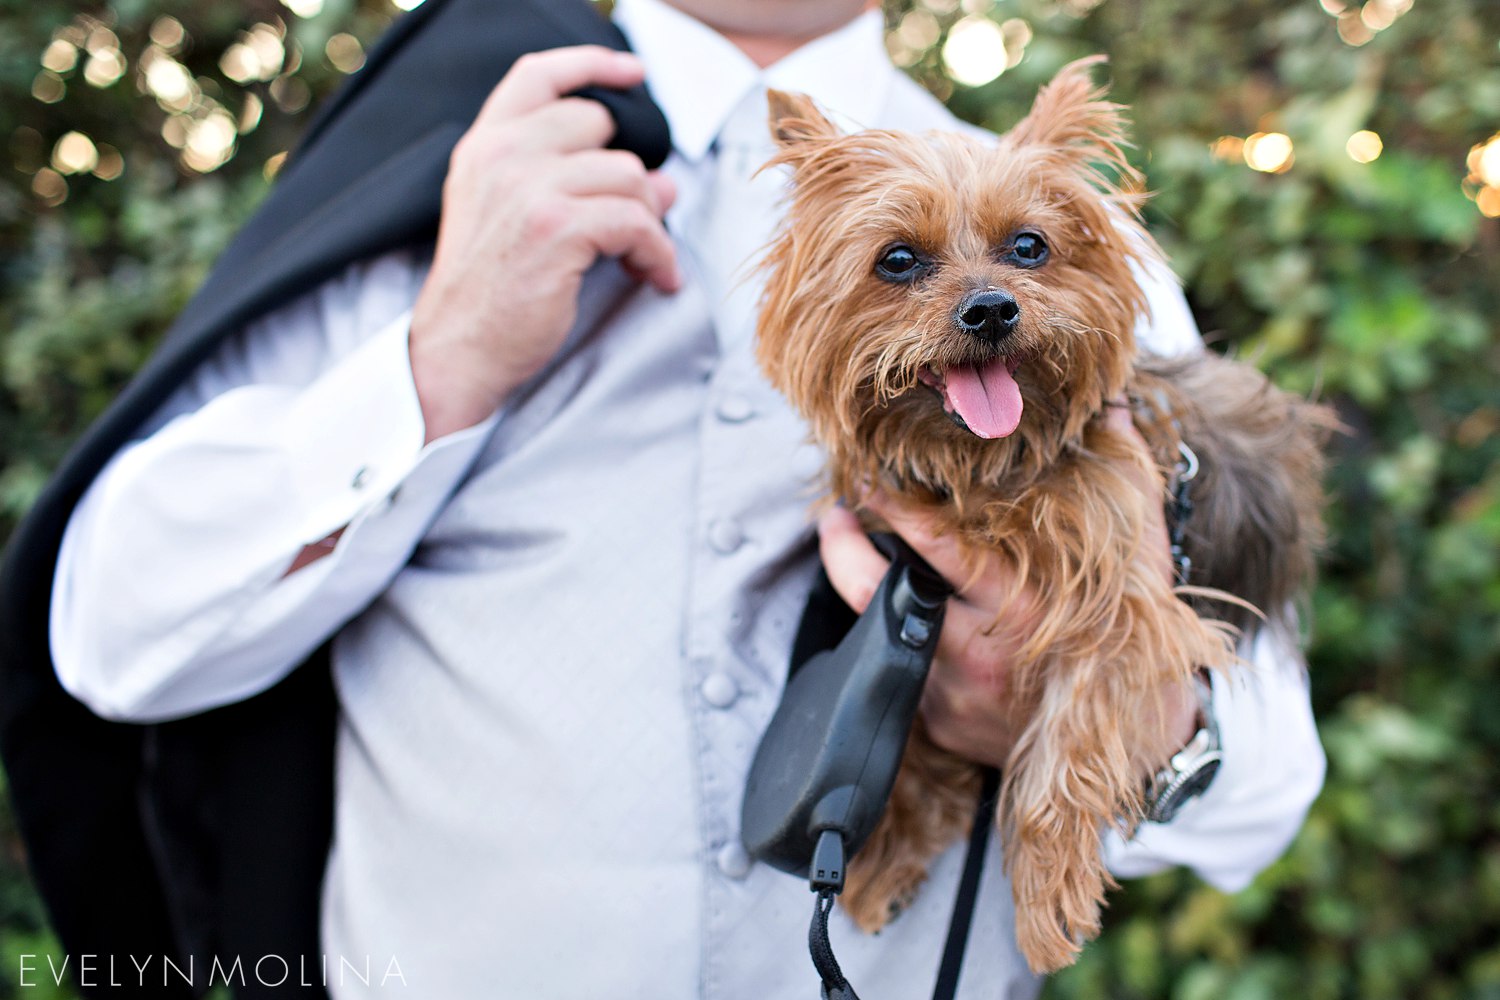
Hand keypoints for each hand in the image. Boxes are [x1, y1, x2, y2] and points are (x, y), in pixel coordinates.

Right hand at [410, 46, 680, 441]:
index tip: (635, 74)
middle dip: (631, 176)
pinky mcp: (558, 228)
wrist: (458, 350)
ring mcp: (529, 188)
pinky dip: (658, 253)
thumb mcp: (506, 216)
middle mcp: (503, 155)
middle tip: (638, 222)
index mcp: (485, 145)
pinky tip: (656, 277)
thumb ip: (565, 180)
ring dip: (650, 221)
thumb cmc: (487, 292)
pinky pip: (638, 223)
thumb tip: (661, 179)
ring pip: (629, 176)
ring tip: (645, 258)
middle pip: (601, 126)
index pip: (539, 75)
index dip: (592, 65)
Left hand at [816, 407, 1195, 769]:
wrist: (1141, 742)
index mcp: (1015, 604)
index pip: (932, 545)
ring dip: (870, 595)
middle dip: (842, 551)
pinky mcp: (940, 726)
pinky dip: (907, 646)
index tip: (870, 480)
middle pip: (872, 593)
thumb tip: (1117, 404)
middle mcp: (972, 652)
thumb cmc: (1136, 639)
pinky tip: (913, 623)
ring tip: (860, 557)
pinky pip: (906, 677)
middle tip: (836, 516)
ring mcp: (949, 694)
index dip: (893, 507)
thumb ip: (1123, 476)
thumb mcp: (1141, 553)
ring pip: (877, 634)